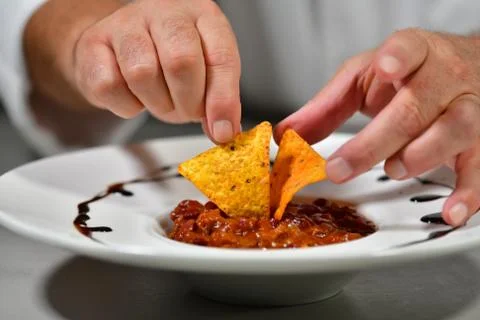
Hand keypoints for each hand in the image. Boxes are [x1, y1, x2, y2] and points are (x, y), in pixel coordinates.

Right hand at [69, 0, 240, 142]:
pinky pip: (110, 86)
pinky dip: (126, 105)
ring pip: (142, 73)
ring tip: (161, 101)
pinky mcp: (93, 44)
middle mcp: (164, 12)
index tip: (222, 130)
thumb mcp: (205, 72)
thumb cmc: (168, 58)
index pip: (221, 56)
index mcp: (202, 16)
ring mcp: (125, 24)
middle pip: (181, 62)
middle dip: (188, 103)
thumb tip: (223, 131)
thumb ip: (219, 98)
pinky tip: (134, 96)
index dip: (223, 99)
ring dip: (157, 104)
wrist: (120, 46)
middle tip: (187, 111)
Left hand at [277, 28, 479, 226]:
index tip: (385, 68)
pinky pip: (479, 168)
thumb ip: (325, 107)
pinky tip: (450, 210)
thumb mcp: (363, 79)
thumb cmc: (410, 73)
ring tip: (393, 169)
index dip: (398, 58)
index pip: (408, 49)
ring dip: (418, 158)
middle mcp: (444, 79)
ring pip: (452, 132)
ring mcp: (468, 108)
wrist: (463, 69)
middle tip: (341, 167)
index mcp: (413, 54)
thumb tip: (286, 135)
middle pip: (414, 108)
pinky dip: (467, 192)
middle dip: (374, 142)